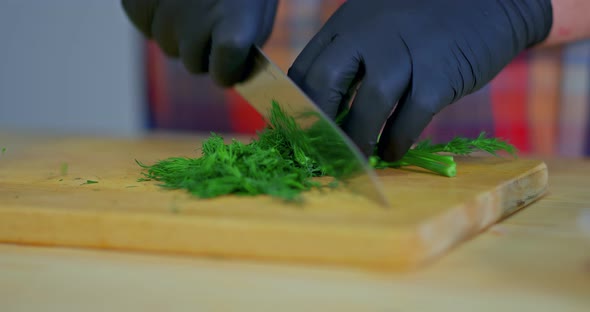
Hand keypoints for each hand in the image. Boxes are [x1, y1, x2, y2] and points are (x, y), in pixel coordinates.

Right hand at [121, 0, 277, 86]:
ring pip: (168, 47)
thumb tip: (224, 72)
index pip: (223, 74)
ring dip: (179, 32)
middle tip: (212, 15)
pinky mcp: (136, 3)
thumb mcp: (255, 9)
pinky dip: (156, 17)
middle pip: (192, 64)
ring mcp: (164, 14)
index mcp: (236, 25)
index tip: (228, 63)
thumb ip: (244, 44)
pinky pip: (146, 27)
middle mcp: (197, 22)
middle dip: (202, 49)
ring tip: (192, 1)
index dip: (226, 71)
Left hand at [288, 0, 552, 160]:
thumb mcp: (380, 22)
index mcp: (348, 22)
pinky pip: (409, 119)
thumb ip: (352, 55)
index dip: (298, 107)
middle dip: (318, 124)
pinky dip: (397, 141)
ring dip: (357, 140)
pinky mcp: (440, 76)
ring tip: (357, 159)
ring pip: (367, 107)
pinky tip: (392, 152)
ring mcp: (406, 54)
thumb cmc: (429, 19)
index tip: (301, 133)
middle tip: (321, 151)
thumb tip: (327, 107)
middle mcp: (370, 34)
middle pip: (324, 84)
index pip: (305, 69)